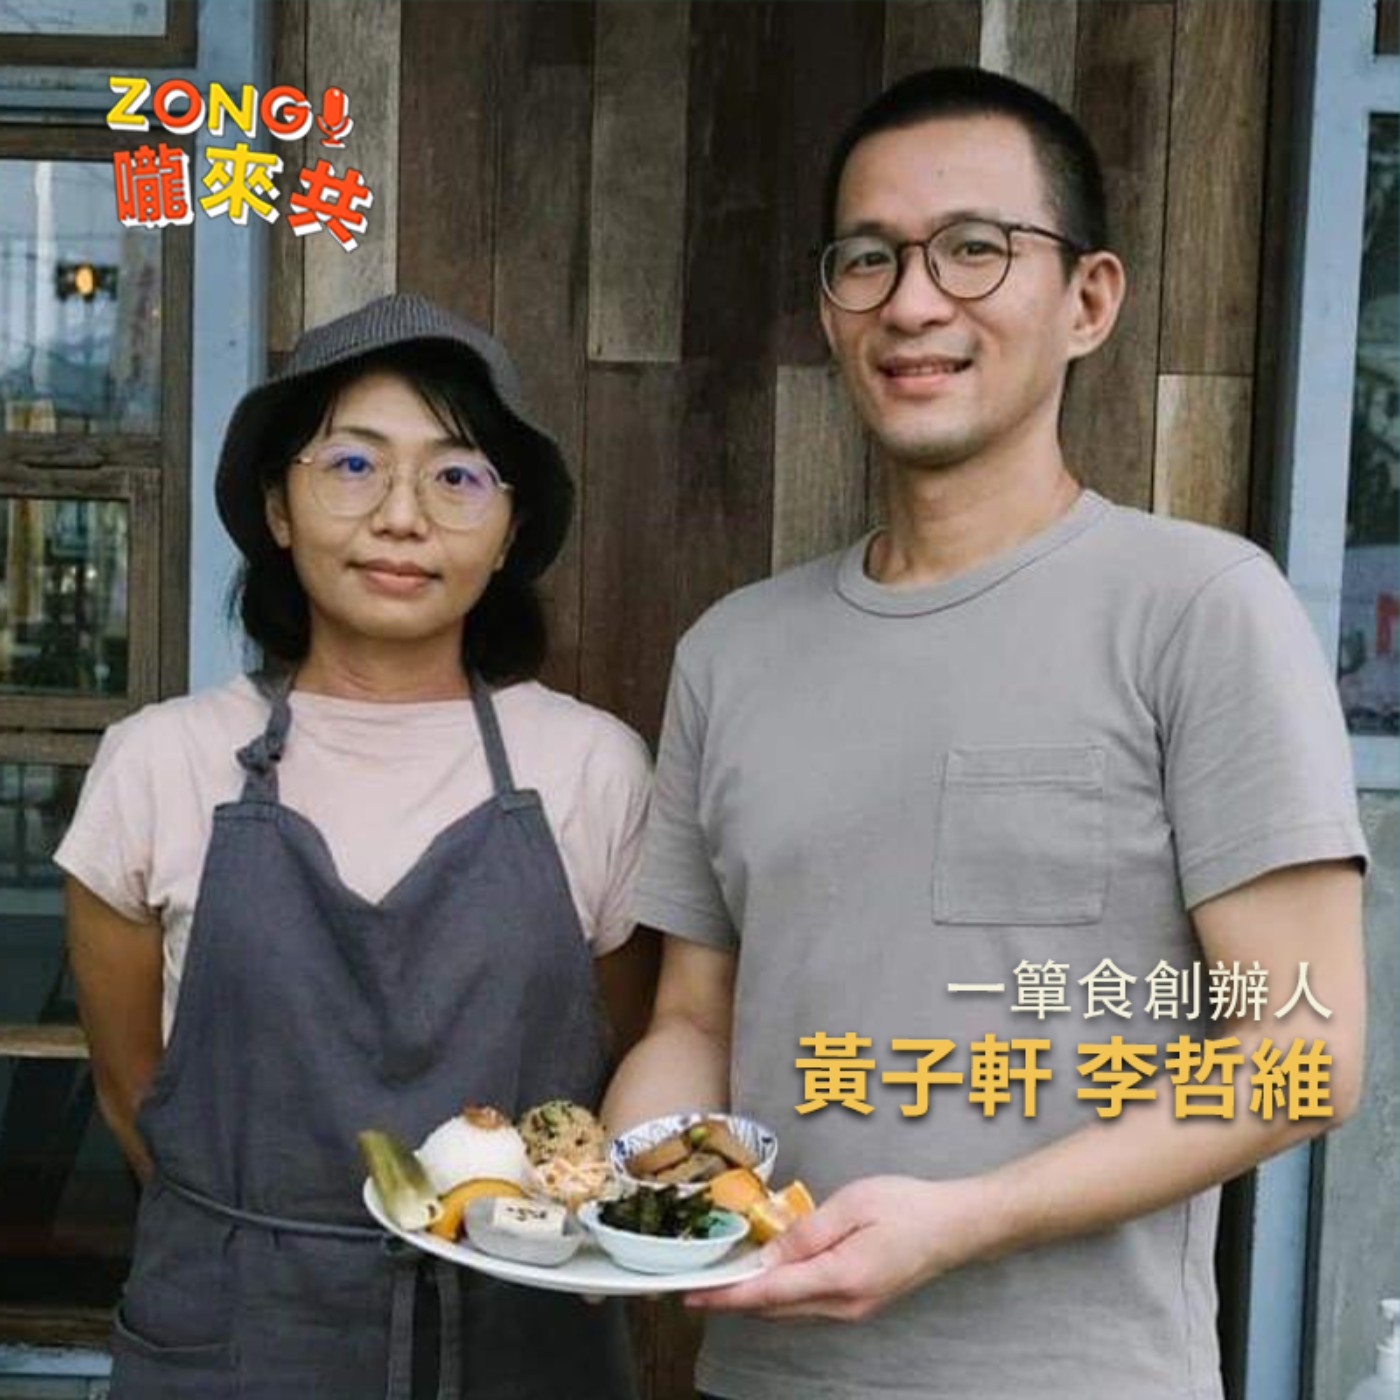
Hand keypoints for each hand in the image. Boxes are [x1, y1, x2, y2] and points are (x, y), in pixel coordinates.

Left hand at [685, 1174, 1003, 1320]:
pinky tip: (770, 1270)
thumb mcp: (853, 1205)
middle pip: (776, 1308)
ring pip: (791, 1308)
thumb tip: (768, 1255)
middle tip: (698, 1281)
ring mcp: (854, 1308)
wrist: (957, 1226)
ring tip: (725, 1273)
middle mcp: (845, 1305)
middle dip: (734, 1297)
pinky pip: (808, 1301)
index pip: (771, 1294)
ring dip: (757, 1294)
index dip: (728, 1296)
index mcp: (842, 1278)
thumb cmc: (909, 1206)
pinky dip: (782, 1290)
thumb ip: (807, 1232)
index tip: (693, 1296)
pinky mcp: (859, 1301)